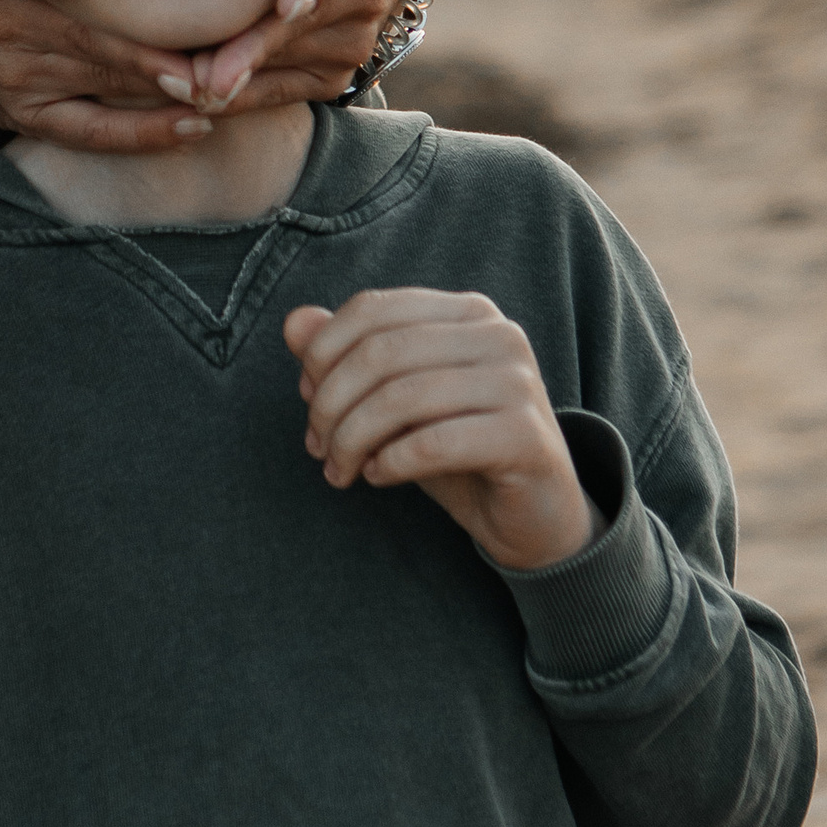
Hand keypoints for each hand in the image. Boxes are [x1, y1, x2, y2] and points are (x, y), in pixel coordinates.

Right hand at [0, 0, 215, 153]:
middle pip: (63, 33)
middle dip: (123, 42)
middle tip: (187, 48)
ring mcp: (21, 75)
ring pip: (91, 80)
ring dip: (150, 83)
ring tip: (211, 83)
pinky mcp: (40, 114)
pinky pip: (93, 130)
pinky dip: (142, 132)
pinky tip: (193, 123)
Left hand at [177, 0, 453, 115]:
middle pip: (316, 23)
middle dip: (262, 47)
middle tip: (211, 70)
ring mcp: (353, 34)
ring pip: (289, 62)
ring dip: (237, 74)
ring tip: (181, 82)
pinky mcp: (325, 71)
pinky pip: (275, 90)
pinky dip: (234, 94)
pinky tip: (184, 95)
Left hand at [282, 287, 603, 573]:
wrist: (534, 516)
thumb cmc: (457, 449)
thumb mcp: (394, 402)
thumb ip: (346, 357)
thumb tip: (292, 323)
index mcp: (466, 312)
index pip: (371, 310)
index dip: (323, 353)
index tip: (306, 399)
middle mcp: (498, 334)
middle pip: (380, 352)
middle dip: (332, 403)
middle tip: (318, 447)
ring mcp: (518, 382)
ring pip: (402, 397)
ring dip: (353, 439)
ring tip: (341, 470)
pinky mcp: (526, 436)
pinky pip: (434, 441)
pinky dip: (391, 461)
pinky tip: (378, 476)